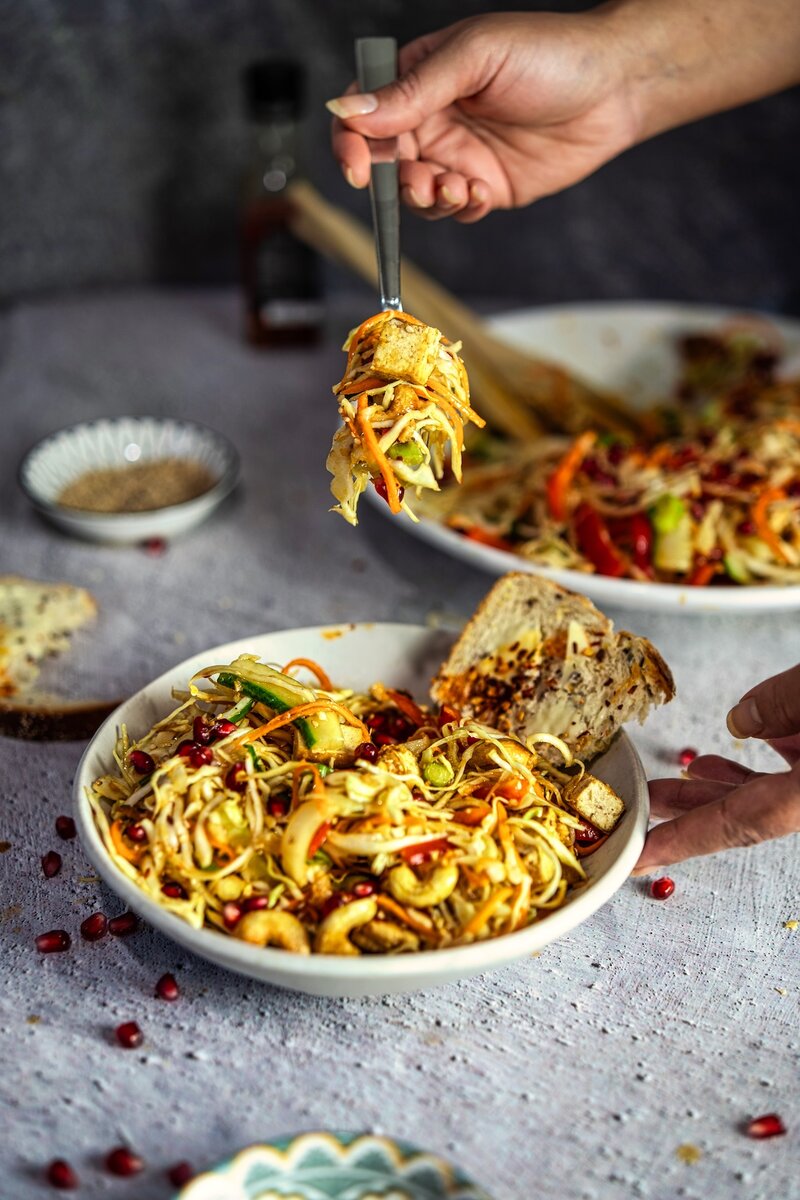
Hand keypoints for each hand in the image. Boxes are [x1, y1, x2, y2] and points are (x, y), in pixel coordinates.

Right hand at [328, 4, 799, 223]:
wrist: (616, 87)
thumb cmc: (550, 54)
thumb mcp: (475, 58)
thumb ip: (411, 90)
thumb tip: (347, 110)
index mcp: (419, 78)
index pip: (362, 114)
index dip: (351, 143)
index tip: (358, 170)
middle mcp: (432, 120)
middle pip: (384, 163)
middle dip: (396, 181)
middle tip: (427, 180)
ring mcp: (458, 156)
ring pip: (415, 195)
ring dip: (427, 200)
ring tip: (457, 187)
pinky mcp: (485, 188)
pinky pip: (453, 212)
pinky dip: (458, 210)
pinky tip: (479, 195)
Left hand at [634, 664, 799, 872]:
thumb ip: (781, 704)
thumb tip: (740, 719)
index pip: (732, 825)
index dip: (679, 842)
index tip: (637, 857)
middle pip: (746, 811)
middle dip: (690, 805)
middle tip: (643, 801)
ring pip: (773, 792)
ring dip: (728, 782)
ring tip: (690, 769)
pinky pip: (798, 769)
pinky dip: (771, 751)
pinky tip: (750, 732)